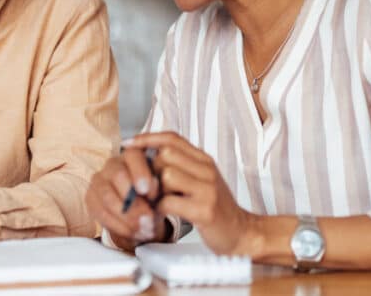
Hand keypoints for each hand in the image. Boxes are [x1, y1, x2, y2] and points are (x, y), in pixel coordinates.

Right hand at [85, 149, 164, 248]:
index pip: (133, 156)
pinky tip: (133, 233)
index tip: (150, 193)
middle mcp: (113, 164)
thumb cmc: (154, 196)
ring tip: (144, 230)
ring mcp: (99, 180)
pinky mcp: (90, 198)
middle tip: (149, 220)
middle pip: (118, 176)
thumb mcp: (162, 190)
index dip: (141, 174)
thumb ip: (160, 188)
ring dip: (127, 218)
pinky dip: (119, 226)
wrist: (142, 211)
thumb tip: (155, 189)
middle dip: (134, 202)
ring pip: (108, 197)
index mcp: (133, 155)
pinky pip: (101, 213)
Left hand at [129, 132, 257, 255]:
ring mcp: (207, 189)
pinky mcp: (204, 210)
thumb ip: (181, 166)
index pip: (172, 138)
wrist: (241, 232)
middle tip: (151, 188)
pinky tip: (164, 215)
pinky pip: (169, 202)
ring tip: (159, 202)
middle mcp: (207, 170)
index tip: (129, 144)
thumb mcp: (201, 180)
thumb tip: (148, 154)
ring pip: (166, 176)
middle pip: (166, 155)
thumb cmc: (215, 207)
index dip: (148, 138)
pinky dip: (160, 210)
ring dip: (156, 192)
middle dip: (151, 171)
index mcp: (204, 160)